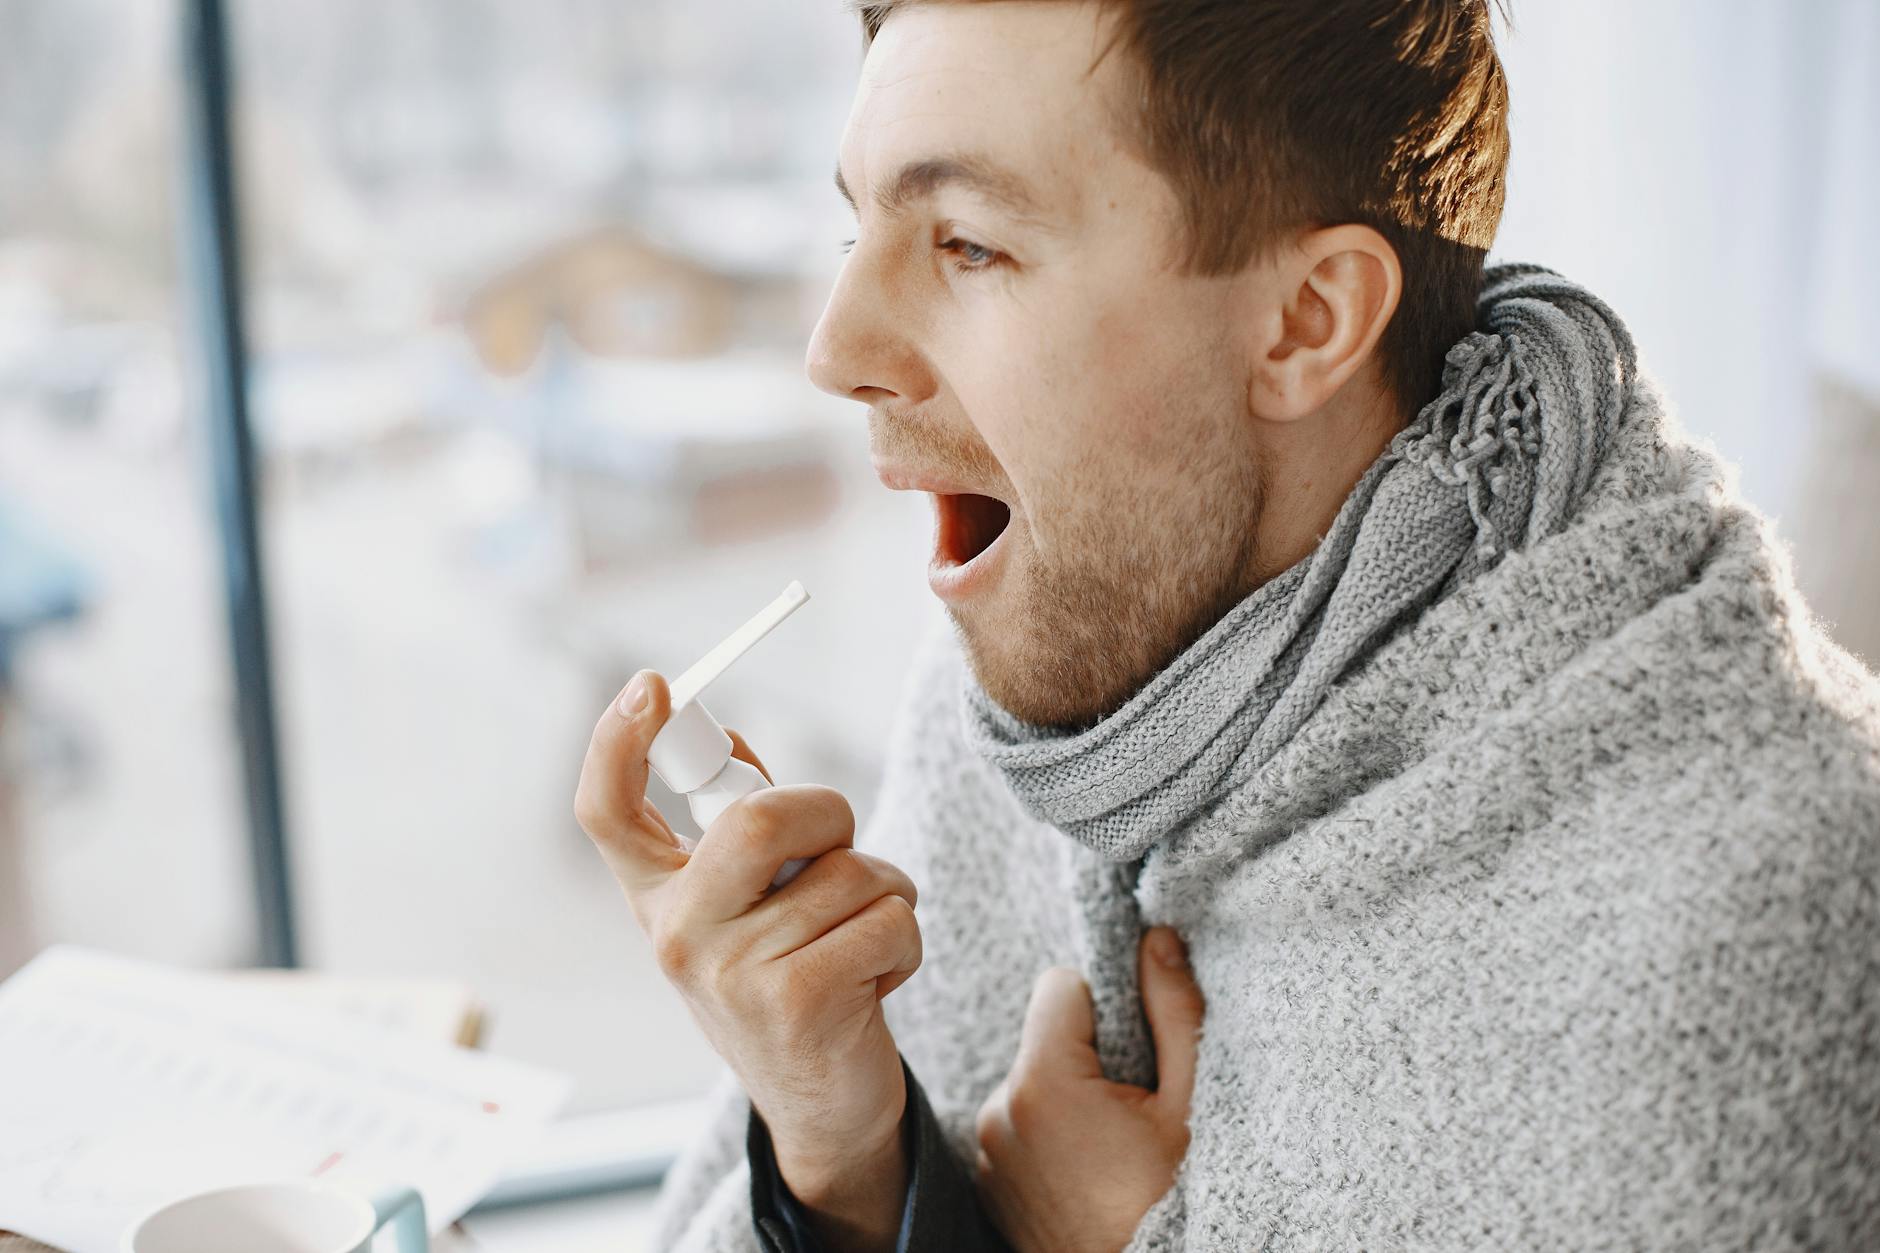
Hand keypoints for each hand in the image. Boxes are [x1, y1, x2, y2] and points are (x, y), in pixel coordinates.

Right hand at [574, 670, 922, 1251]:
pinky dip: (905, 941)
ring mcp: (732, 974)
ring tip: (858, 943)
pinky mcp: (799, 1004)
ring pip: (851, 871)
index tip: (652, 686)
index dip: (618, 742)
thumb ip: (741, 830)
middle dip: (830, 813)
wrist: (824, 1107)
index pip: (607, 812)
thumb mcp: (749, 906)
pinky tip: (874, 981)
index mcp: (657, 899)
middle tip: (841, 846)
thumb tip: (729, 739)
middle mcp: (676, 935)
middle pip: (760, 818)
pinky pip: (888, 918)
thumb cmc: (792, 980)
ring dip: (885, 894)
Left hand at [973, 928, 1203, 1252]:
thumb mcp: (1186, 1104)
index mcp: (1045, 1082)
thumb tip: (1157, 939)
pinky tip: (1081, 1164)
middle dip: (1086, 1053)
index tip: (1131, 1046)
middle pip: (1046, 1034)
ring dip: (1065, 1093)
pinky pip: (1016, 1119)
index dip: (1103, 1004)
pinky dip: (1046, 1129)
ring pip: (1031, 1077)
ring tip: (1106, 1143)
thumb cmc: (1165, 1200)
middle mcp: (1001, 1108)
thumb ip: (1173, 1013)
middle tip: (1126, 1105)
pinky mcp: (985, 1170)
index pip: (1061, 985)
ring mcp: (988, 1144)